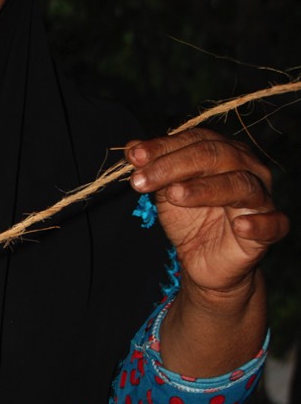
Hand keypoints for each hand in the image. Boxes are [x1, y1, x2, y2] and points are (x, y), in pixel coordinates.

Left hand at [125, 128, 288, 295]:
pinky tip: (239, 226)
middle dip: (173, 165)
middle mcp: (248, 168)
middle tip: (141, 180)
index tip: (134, 157)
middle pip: (216, 155)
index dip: (164, 147)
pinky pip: (272, 224)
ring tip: (174, 195)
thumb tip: (131, 148)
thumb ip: (153, 169)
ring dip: (205, 189)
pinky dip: (257, 224)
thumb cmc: (190, 219)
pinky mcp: (271, 228)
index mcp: (224, 152)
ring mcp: (261, 198)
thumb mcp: (165, 193)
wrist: (204, 263)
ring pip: (240, 184)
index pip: (195, 140)